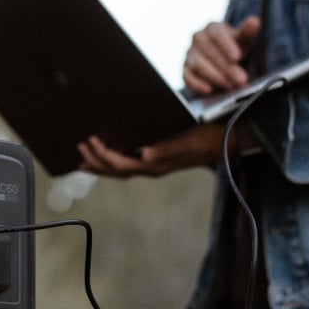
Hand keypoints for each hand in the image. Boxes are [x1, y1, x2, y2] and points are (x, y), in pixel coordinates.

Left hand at [77, 122, 231, 178]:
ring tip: (83, 158)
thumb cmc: (211, 138)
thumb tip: (145, 154)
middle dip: (95, 161)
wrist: (230, 142)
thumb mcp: (190, 140)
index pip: (121, 165)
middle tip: (78, 146)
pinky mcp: (159, 160)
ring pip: (121, 171)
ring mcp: (155, 166)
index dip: (103, 155)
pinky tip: (107, 155)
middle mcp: (153, 168)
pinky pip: (130, 164)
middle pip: (116, 171)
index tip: (90, 141)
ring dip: (101, 165)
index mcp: (157, 165)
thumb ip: (168, 149)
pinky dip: (114, 162)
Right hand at [184, 16, 261, 94]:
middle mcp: (198, 38)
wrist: (222, 59)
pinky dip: (198, 84)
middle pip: (209, 51)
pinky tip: (209, 89)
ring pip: (198, 64)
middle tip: (240, 78)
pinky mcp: (185, 69)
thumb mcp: (242, 40)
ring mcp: (190, 54)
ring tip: (230, 85)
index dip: (226, 46)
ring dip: (215, 76)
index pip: (217, 34)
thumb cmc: (233, 48)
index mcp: (212, 28)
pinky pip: (188, 77)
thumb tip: (254, 21)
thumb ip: (247, 32)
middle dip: (226, 67)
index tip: (237, 57)